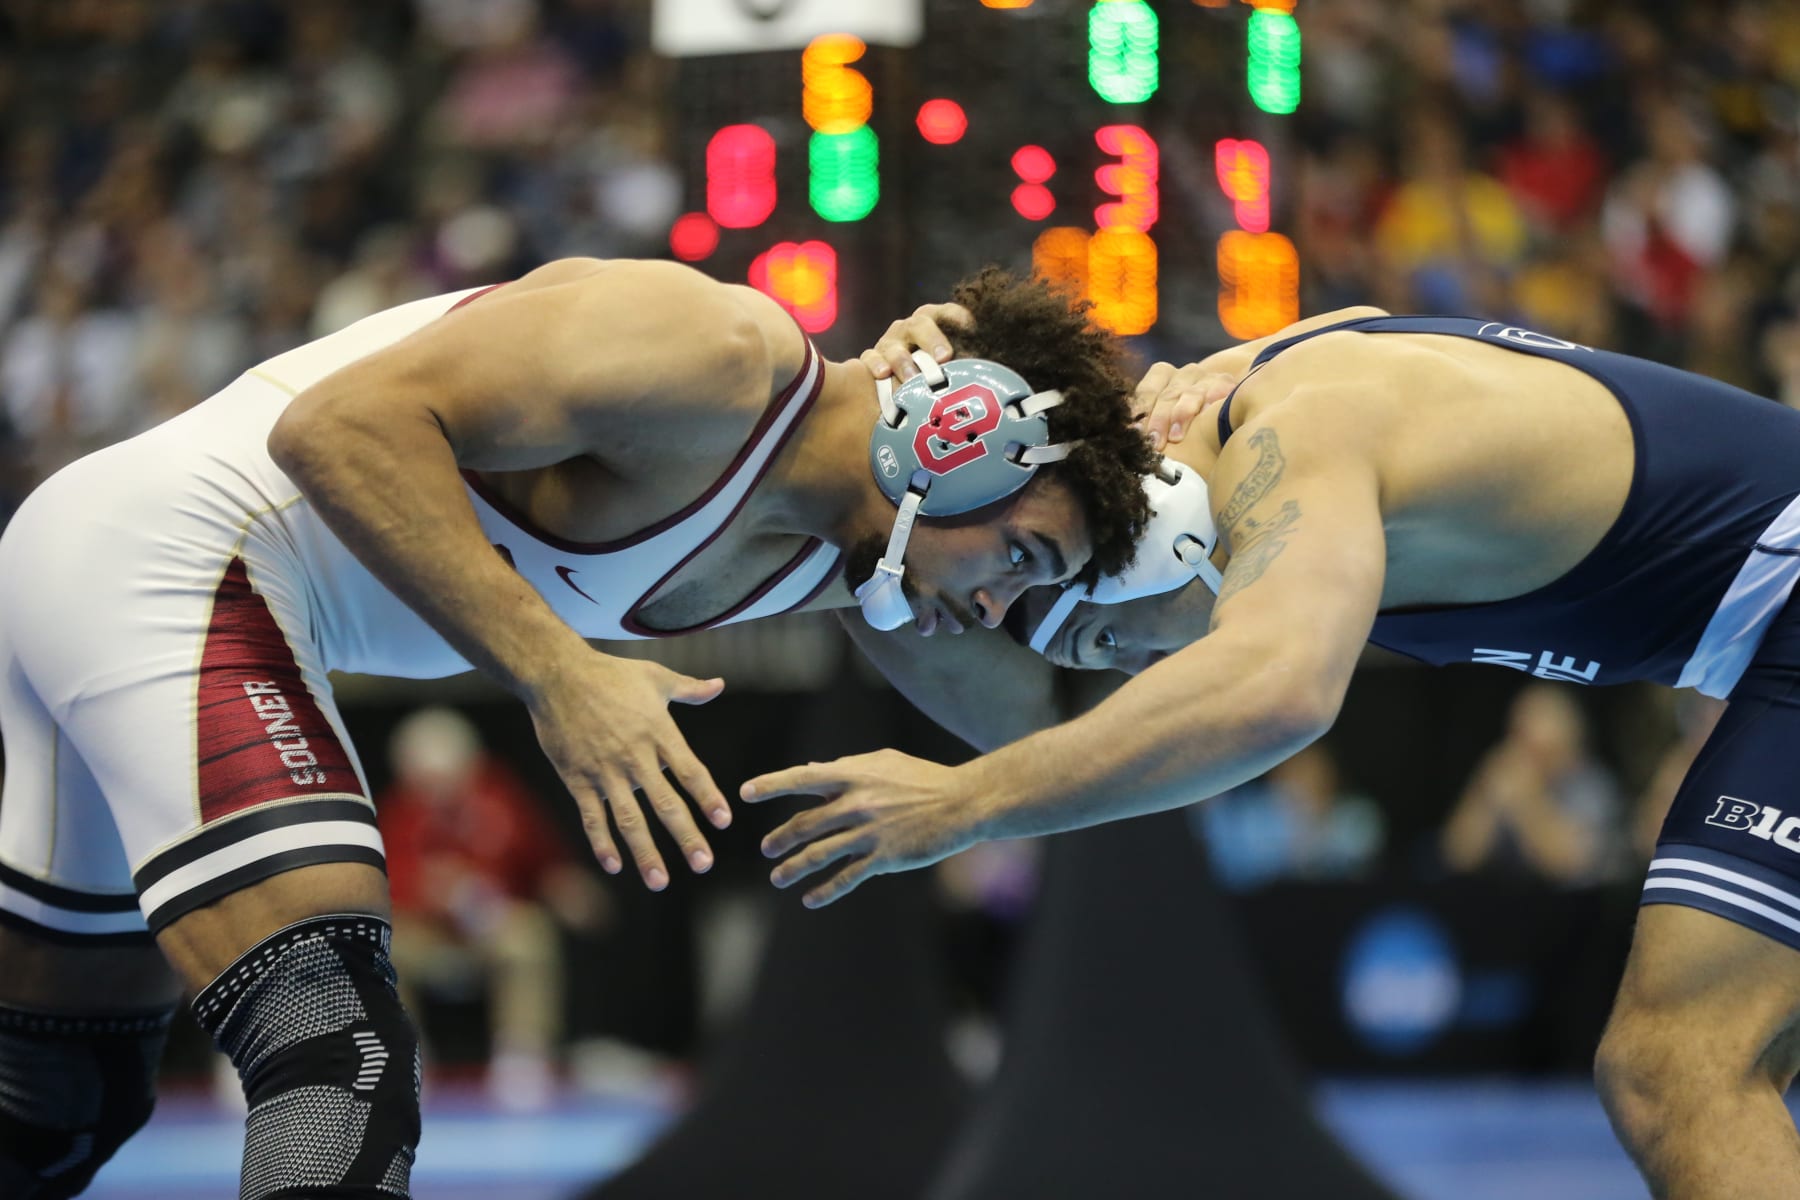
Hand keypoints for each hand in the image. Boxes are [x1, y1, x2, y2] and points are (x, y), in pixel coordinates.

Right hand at [527, 652, 729, 889]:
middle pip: (666, 803)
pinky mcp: (578, 778)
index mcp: (659, 732)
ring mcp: (605, 771)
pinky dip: (602, 842)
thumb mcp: (655, 677)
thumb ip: (689, 689)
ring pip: (629, 819)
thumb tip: (719, 685)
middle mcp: (635, 756)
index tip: (723, 821)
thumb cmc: (610, 674)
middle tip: (703, 864)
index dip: (708, 797)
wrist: (557, 674)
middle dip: (686, 836)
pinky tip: (614, 865)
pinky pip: (592, 816)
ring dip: (646, 852)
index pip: (691, 771)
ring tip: (660, 881)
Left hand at [743, 749, 983, 907]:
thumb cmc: (923, 778)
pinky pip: (847, 877)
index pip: (802, 779)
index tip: (745, 793)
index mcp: (853, 776)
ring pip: (819, 854)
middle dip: (779, 839)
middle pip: (804, 824)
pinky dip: (825, 890)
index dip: (771, 785)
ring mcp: (869, 833)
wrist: (963, 802)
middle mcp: (856, 804)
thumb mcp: (884, 762)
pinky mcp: (884, 858)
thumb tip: (811, 769)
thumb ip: (846, 767)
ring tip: (777, 878)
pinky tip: (810, 899)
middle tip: (766, 849)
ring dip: (792, 868)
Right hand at [859, 302, 973, 381]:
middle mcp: (909, 328)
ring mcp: (889, 342)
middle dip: (932, 340)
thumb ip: (967, 362)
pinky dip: (876, 365)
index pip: (945, 312)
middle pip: (920, 324)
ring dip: (904, 361)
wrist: (899, 389)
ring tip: (914, 378)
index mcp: (933, 323)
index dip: (956, 316)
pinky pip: (870, 358)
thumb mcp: (952, 366)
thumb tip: (992, 371)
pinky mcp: (871, 358)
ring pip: (895, 345)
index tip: (970, 326)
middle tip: (945, 358)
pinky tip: (883, 374)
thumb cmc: (935, 376)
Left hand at [1132, 361, 1238, 449]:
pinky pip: (1218, 390)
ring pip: (1190, 393)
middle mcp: (1184, 374)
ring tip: (1176, 437)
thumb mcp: (1165, 418)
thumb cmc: (1185, 420)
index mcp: (1163, 377)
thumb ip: (1148, 424)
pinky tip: (1207, 415)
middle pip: (1168, 393)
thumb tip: (1128, 440)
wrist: (1230, 401)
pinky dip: (1212, 401)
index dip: (1141, 410)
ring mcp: (1206, 377)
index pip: (1147, 390)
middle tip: (1155, 442)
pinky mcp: (1226, 383)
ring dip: (1182, 414)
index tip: (1136, 432)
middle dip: (1159, 419)